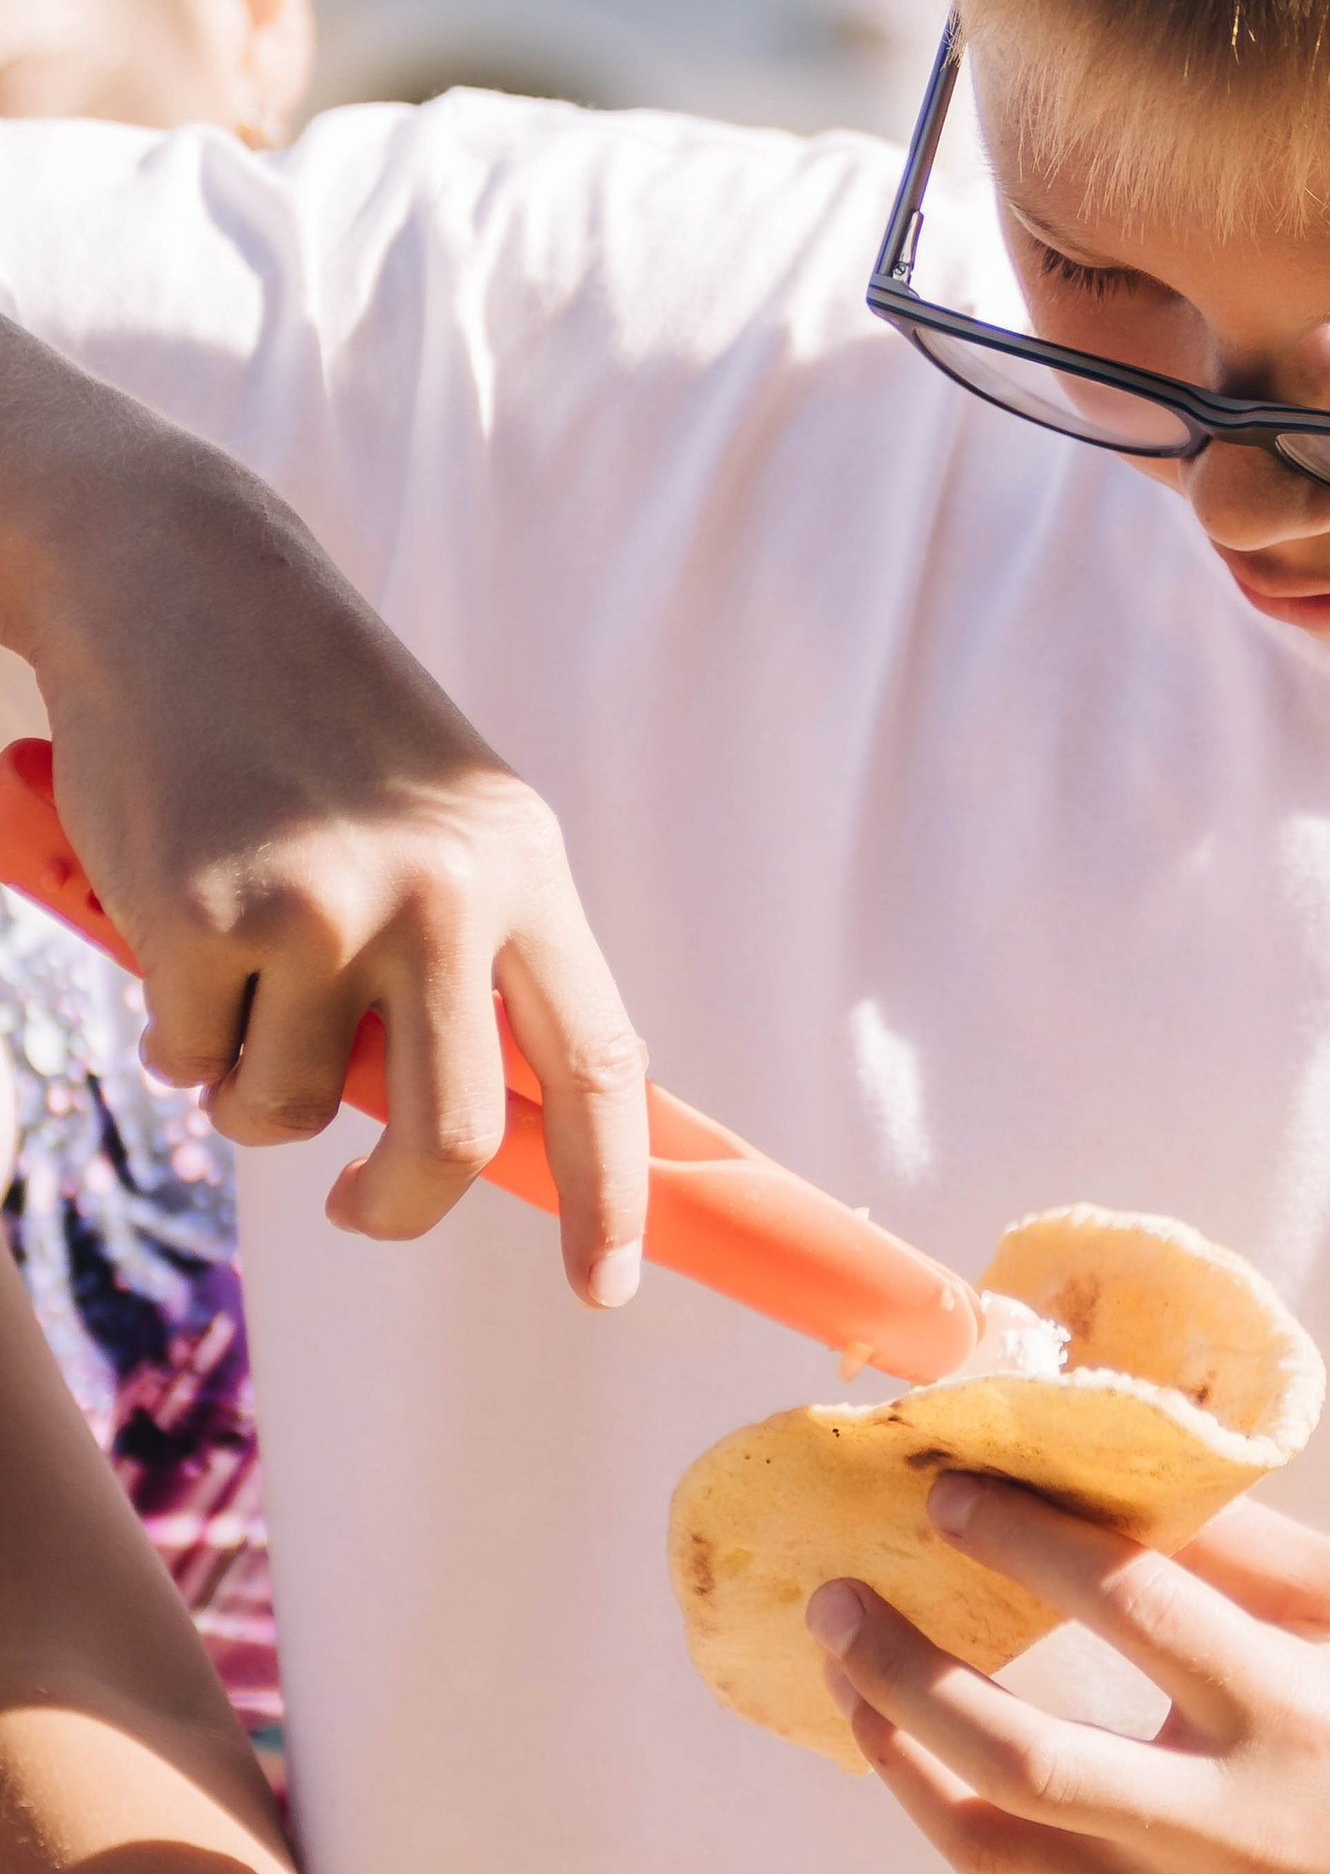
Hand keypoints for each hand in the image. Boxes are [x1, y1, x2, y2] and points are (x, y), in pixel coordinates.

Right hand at [0, 331, 647, 1301]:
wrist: (185, 584)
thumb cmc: (321, 719)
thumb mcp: (445, 818)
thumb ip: (478, 956)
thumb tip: (489, 1134)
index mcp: (523, 869)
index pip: (596, 1065)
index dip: (613, 1196)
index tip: (607, 1290)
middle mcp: (438, 894)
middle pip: (445, 1137)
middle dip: (398, 1204)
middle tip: (363, 1207)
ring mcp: (318, 908)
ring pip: (291, 1110)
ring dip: (255, 1084)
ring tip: (240, 976)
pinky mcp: (199, 917)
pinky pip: (189, 1056)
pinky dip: (176, 1026)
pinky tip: (172, 919)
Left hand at [808, 1486, 1329, 1873]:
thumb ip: (1246, 1545)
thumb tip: (1113, 1472)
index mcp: (1294, 1713)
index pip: (1129, 1608)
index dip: (1023, 1538)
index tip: (944, 1485)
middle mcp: (1227, 1827)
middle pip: (1019, 1755)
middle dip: (904, 1670)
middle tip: (837, 1594)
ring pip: (991, 1850)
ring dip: (900, 1758)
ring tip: (849, 1677)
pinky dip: (958, 1819)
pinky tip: (923, 1758)